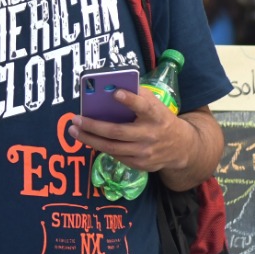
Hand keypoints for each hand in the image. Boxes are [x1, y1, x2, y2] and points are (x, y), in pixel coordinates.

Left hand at [71, 89, 192, 174]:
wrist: (180, 147)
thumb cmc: (160, 118)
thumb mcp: (155, 104)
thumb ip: (137, 96)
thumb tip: (109, 88)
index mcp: (156, 115)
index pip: (143, 107)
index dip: (130, 100)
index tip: (115, 93)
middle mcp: (150, 134)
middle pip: (117, 132)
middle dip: (93, 126)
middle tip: (75, 119)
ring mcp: (145, 152)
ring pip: (112, 147)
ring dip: (89, 139)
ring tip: (74, 131)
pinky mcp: (140, 164)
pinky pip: (115, 155)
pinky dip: (100, 147)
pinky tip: (88, 139)